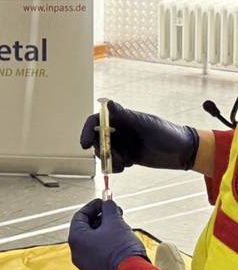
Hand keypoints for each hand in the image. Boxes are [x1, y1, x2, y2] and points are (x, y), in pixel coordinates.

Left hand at [68, 198, 146, 269]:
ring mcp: (85, 265)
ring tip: (121, 227)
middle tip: (116, 213)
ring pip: (93, 242)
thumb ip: (109, 209)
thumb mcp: (115, 223)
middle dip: (102, 219)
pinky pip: (99, 254)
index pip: (80, 215)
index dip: (94, 206)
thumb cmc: (121, 249)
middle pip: (86, 229)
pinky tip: (121, 243)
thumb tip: (108, 203)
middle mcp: (76, 253)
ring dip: (105, 232)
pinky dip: (107, 245)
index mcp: (76, 238)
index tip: (105, 201)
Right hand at [79, 100, 197, 171]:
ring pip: (105, 152)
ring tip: (124, 163)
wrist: (184, 151)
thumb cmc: (167, 133)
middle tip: (109, 158)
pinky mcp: (128, 156)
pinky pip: (114, 162)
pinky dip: (115, 166)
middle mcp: (120, 130)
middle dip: (99, 149)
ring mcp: (124, 143)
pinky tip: (127, 166)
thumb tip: (107, 103)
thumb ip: (126, 116)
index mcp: (122, 119)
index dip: (86, 131)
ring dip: (109, 160)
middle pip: (97, 138)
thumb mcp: (145, 124)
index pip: (96, 121)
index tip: (85, 144)